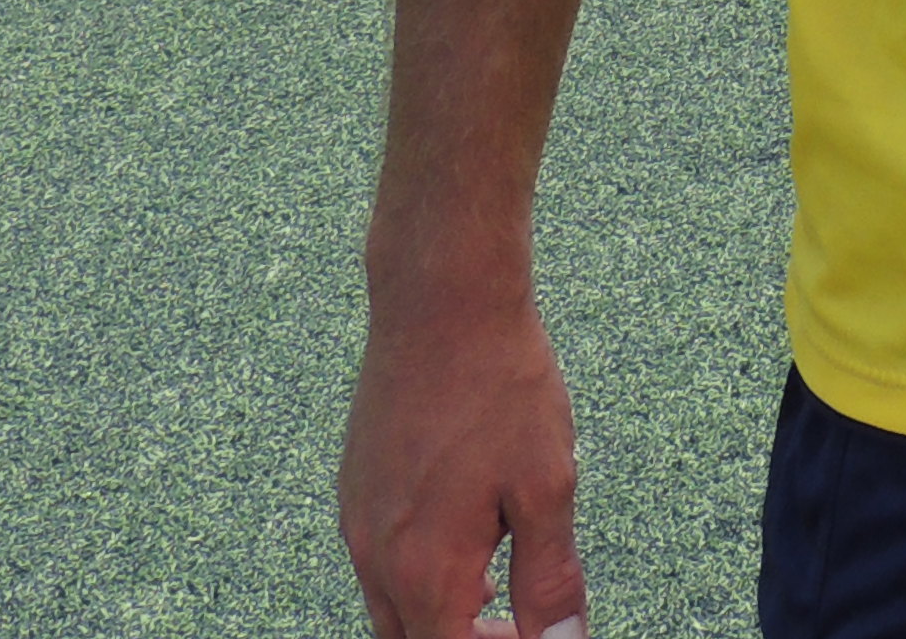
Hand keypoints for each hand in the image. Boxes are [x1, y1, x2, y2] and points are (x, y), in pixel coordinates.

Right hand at [340, 279, 587, 638]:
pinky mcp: (355, 484)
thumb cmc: (499, 384)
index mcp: (426, 569)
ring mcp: (358, 519)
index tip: (530, 635)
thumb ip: (549, 579)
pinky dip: (417, 573)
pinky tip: (465, 539)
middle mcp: (377, 555)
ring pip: (389, 604)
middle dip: (462, 638)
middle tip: (514, 623)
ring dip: (438, 612)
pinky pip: (377, 559)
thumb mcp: (547, 485)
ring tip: (495, 594)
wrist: (441, 300)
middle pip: (412, 638)